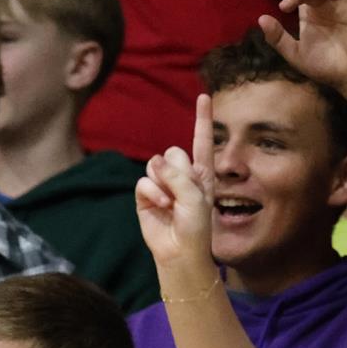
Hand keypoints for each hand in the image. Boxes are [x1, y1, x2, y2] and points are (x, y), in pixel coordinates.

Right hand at [135, 95, 216, 267]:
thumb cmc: (196, 226)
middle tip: (181, 194)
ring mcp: (162, 184)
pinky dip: (152, 193)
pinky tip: (160, 206)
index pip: (202, 140)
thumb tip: (155, 162)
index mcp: (201, 172)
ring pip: (154, 165)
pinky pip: (143, 181)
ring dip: (163, 184)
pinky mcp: (145, 196)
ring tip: (171, 203)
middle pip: (172, 152)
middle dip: (175, 171)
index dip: (202, 118)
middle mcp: (181, 174)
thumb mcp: (196, 196)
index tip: (203, 96)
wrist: (180, 252)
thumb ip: (178, 175)